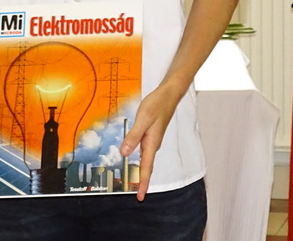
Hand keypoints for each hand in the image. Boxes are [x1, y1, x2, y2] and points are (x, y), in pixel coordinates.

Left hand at [120, 85, 178, 200]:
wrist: (168, 95)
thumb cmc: (157, 105)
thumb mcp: (143, 119)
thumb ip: (133, 136)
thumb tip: (124, 154)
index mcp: (151, 143)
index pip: (146, 168)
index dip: (142, 183)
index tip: (140, 197)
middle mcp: (153, 144)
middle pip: (146, 167)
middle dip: (141, 181)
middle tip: (137, 195)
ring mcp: (152, 139)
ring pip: (145, 159)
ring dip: (139, 171)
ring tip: (133, 182)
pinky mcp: (150, 134)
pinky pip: (143, 150)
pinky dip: (137, 158)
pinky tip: (131, 157)